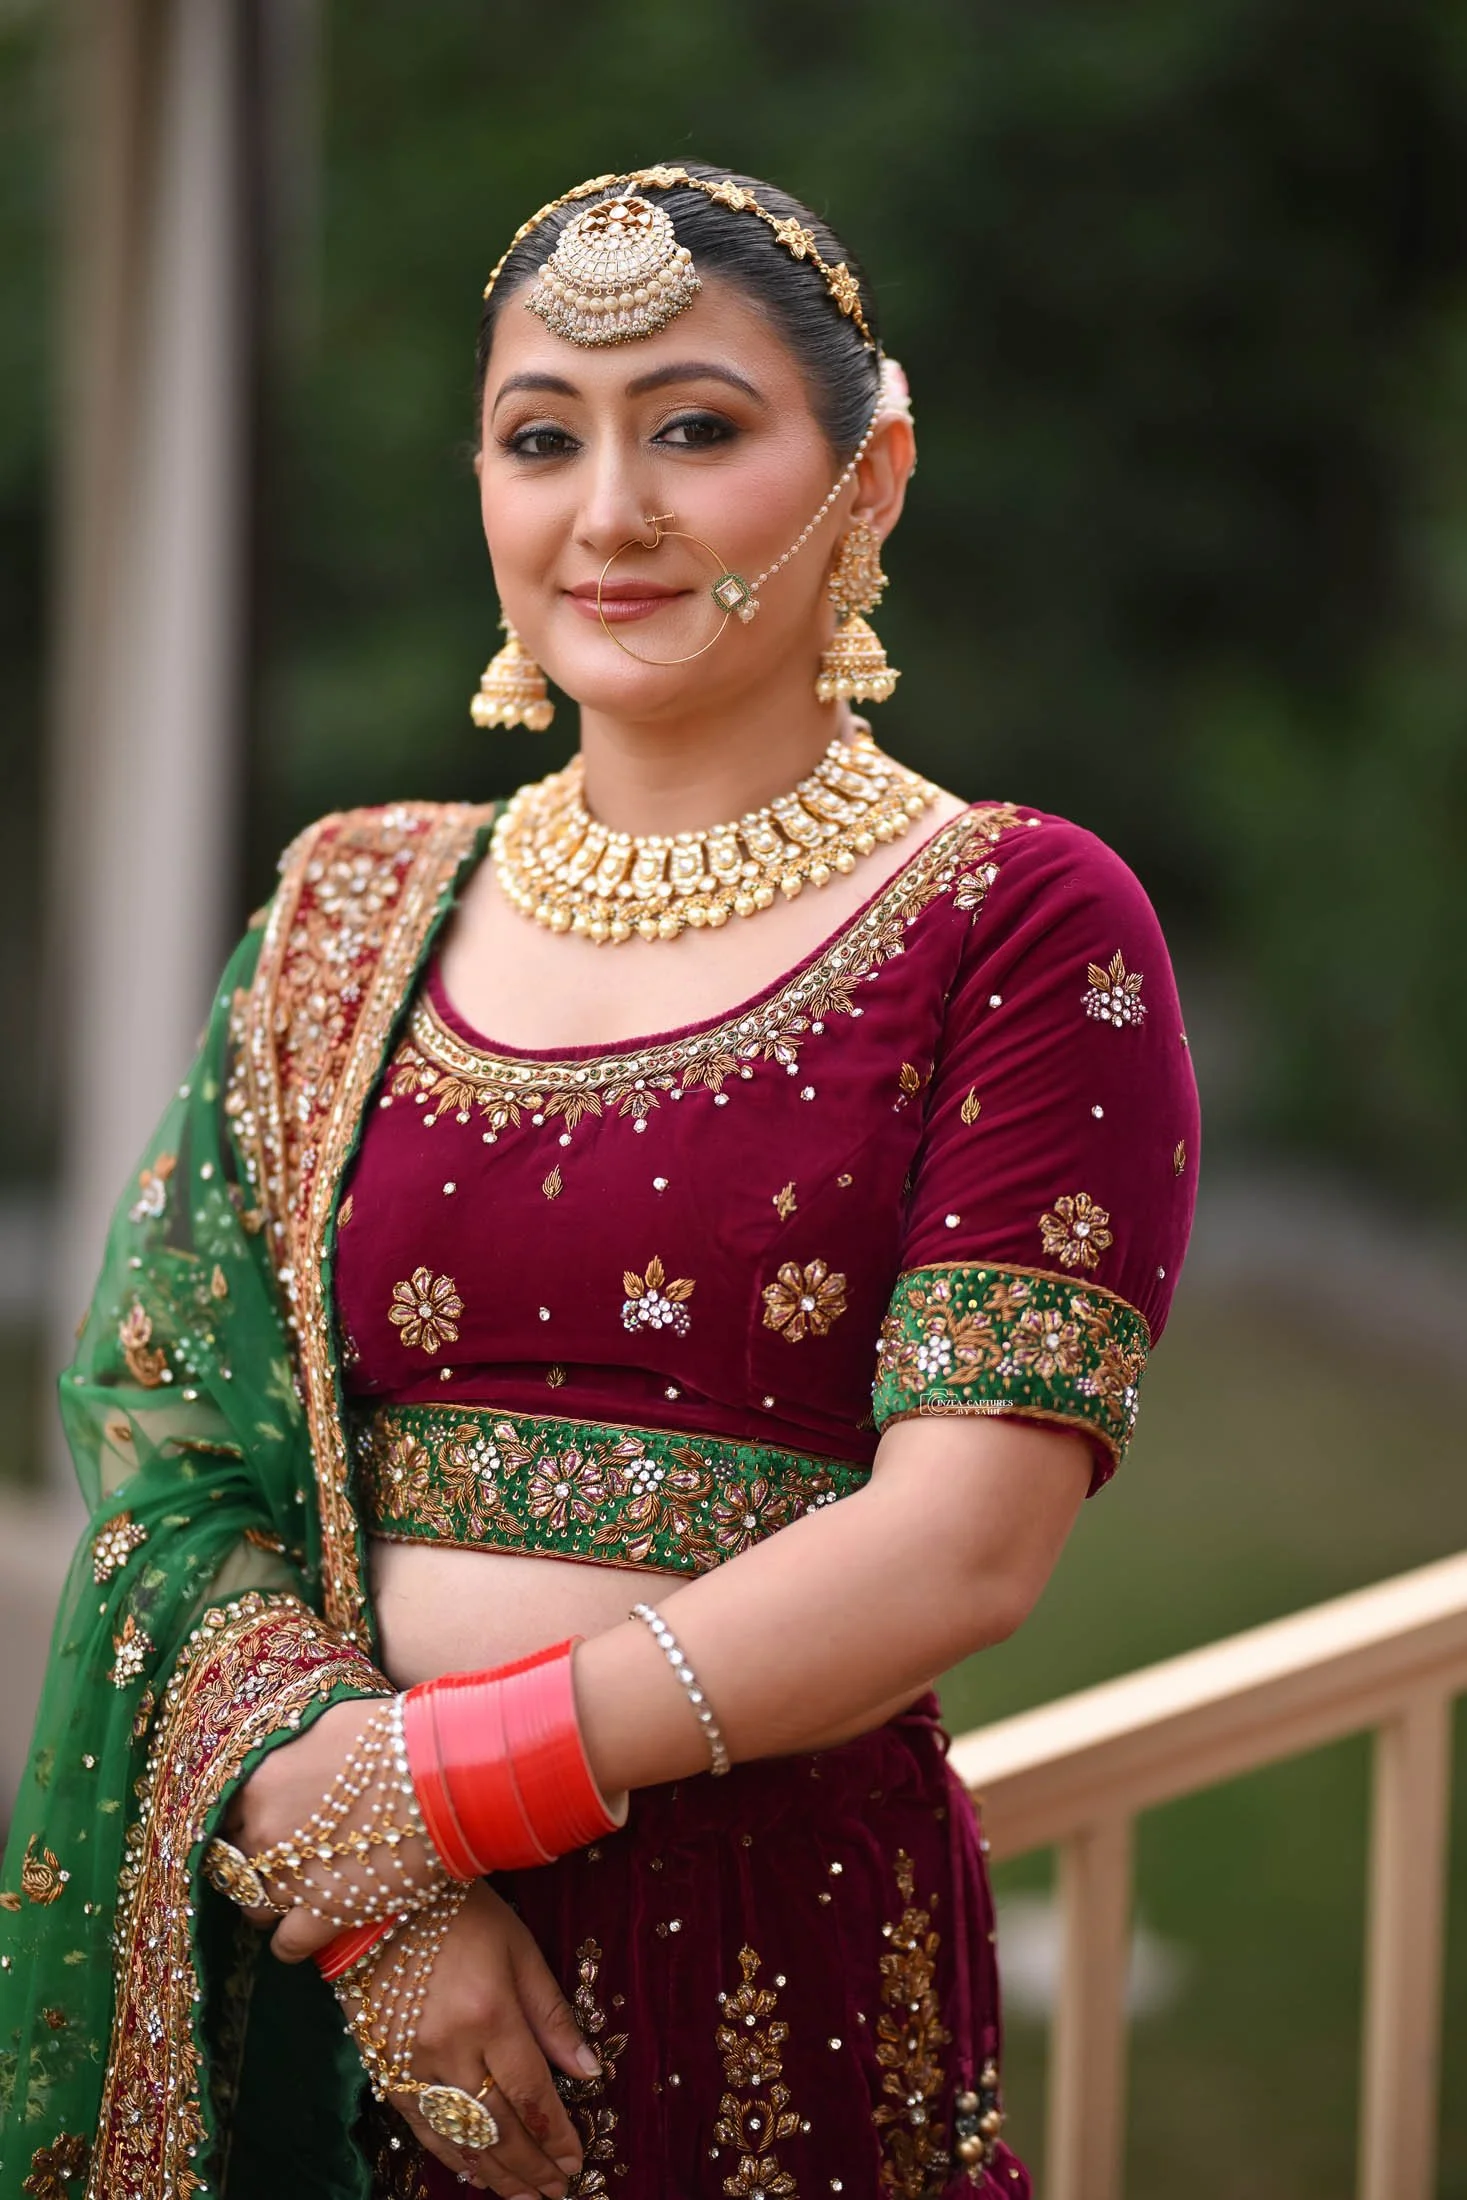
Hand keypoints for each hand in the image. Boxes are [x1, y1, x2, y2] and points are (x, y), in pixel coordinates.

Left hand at [224, 1696, 441, 1961]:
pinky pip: (285, 1945)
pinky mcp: (321, 1913)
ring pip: (253, 1908)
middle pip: (232, 1862)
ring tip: (296, 1895)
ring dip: (271, 1905)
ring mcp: (288, 1874)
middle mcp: (261, 1827)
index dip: (241, 1820)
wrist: (444, 1773)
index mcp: (258, 1777)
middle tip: (281, 1858)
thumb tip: (289, 1748)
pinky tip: (307, 1931)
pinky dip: (293, 1942)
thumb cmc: (396, 1736)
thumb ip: (295, 1745)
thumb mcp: (332, 1722)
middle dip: (253, 1863)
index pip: (220, 1812)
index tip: (257, 1823)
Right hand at [369, 1880, 598, 2195]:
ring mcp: (410, 2065)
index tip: (577, 2161)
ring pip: (459, 2137)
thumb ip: (551, 2014)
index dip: (556, 2135)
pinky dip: (451, 2155)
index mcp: (489, 2014)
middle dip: (532, 2166)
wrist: (377, 1901)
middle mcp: (448, 2048)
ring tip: (526, 2198)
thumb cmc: (460, 1913)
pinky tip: (474, 2172)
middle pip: (497, 2127)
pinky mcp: (383, 2070)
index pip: (530, 2094)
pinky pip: (421, 2128)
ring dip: (496, 2174)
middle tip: (559, 2192)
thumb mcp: (519, 1948)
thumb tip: (587, 2071)